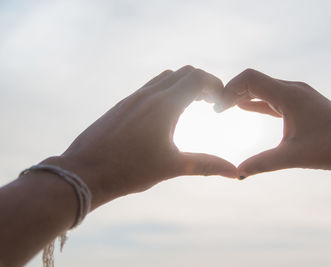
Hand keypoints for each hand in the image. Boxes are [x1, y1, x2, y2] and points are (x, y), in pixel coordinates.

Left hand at [45, 66, 236, 208]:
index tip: (221, 103)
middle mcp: (149, 94)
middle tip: (208, 104)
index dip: (215, 85)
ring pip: (164, 78)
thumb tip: (235, 172)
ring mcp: (132, 98)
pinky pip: (149, 88)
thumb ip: (206, 165)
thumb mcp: (172, 167)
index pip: (197, 78)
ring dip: (182, 86)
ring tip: (189, 107)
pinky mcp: (121, 105)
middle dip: (201, 83)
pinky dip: (165, 92)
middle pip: (184, 73)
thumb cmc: (129, 171)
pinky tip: (164, 116)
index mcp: (165, 105)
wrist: (84, 172)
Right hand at [215, 69, 330, 177]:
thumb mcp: (293, 157)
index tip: (216, 107)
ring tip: (224, 108)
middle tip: (215, 109)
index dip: (229, 89)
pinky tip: (245, 107)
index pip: (250, 79)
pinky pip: (273, 98)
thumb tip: (237, 172)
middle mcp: (293, 89)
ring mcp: (298, 95)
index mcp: (289, 94)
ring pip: (264, 88)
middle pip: (254, 81)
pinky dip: (257, 102)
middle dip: (232, 92)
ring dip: (244, 96)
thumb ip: (263, 163)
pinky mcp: (302, 104)